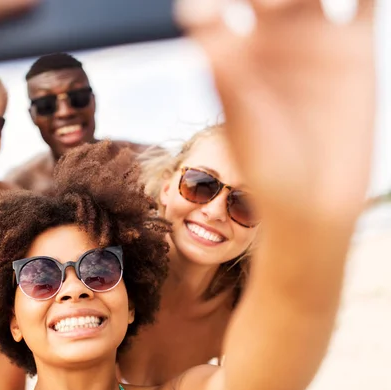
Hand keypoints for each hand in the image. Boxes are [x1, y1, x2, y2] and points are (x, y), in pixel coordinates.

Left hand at [177, 0, 374, 221]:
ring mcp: (311, 41)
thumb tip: (194, 10)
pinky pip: (363, 1)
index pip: (219, 2)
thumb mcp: (242, 119)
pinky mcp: (354, 49)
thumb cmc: (264, 171)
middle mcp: (269, 39)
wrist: (312, 202)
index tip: (218, 8)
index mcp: (232, 51)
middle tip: (270, 5)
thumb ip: (226, 65)